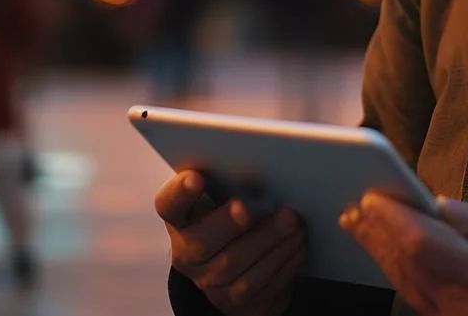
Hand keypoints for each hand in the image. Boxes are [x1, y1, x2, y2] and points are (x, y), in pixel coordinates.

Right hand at [156, 169, 305, 314]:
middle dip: (229, 224)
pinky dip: (282, 263)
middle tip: (250, 208)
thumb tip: (262, 165)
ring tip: (292, 224)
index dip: (180, 193)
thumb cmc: (235, 217)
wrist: (242, 264)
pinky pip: (258, 287)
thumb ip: (232, 183)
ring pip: (235, 268)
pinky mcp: (233, 302)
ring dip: (268, 243)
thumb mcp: (226, 197)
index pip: (169, 205)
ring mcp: (209, 282)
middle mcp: (188, 253)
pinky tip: (297, 245)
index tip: (197, 177)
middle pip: (202, 243)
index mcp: (181, 219)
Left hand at [340, 194, 467, 315]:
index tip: (374, 196)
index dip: (393, 220)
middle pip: (407, 267)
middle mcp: (463, 310)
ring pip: (406, 286)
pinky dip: (398, 272)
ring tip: (360, 224)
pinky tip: (387, 253)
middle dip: (378, 233)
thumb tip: (435, 204)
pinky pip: (417, 299)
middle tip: (355, 206)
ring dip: (381, 253)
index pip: (424, 246)